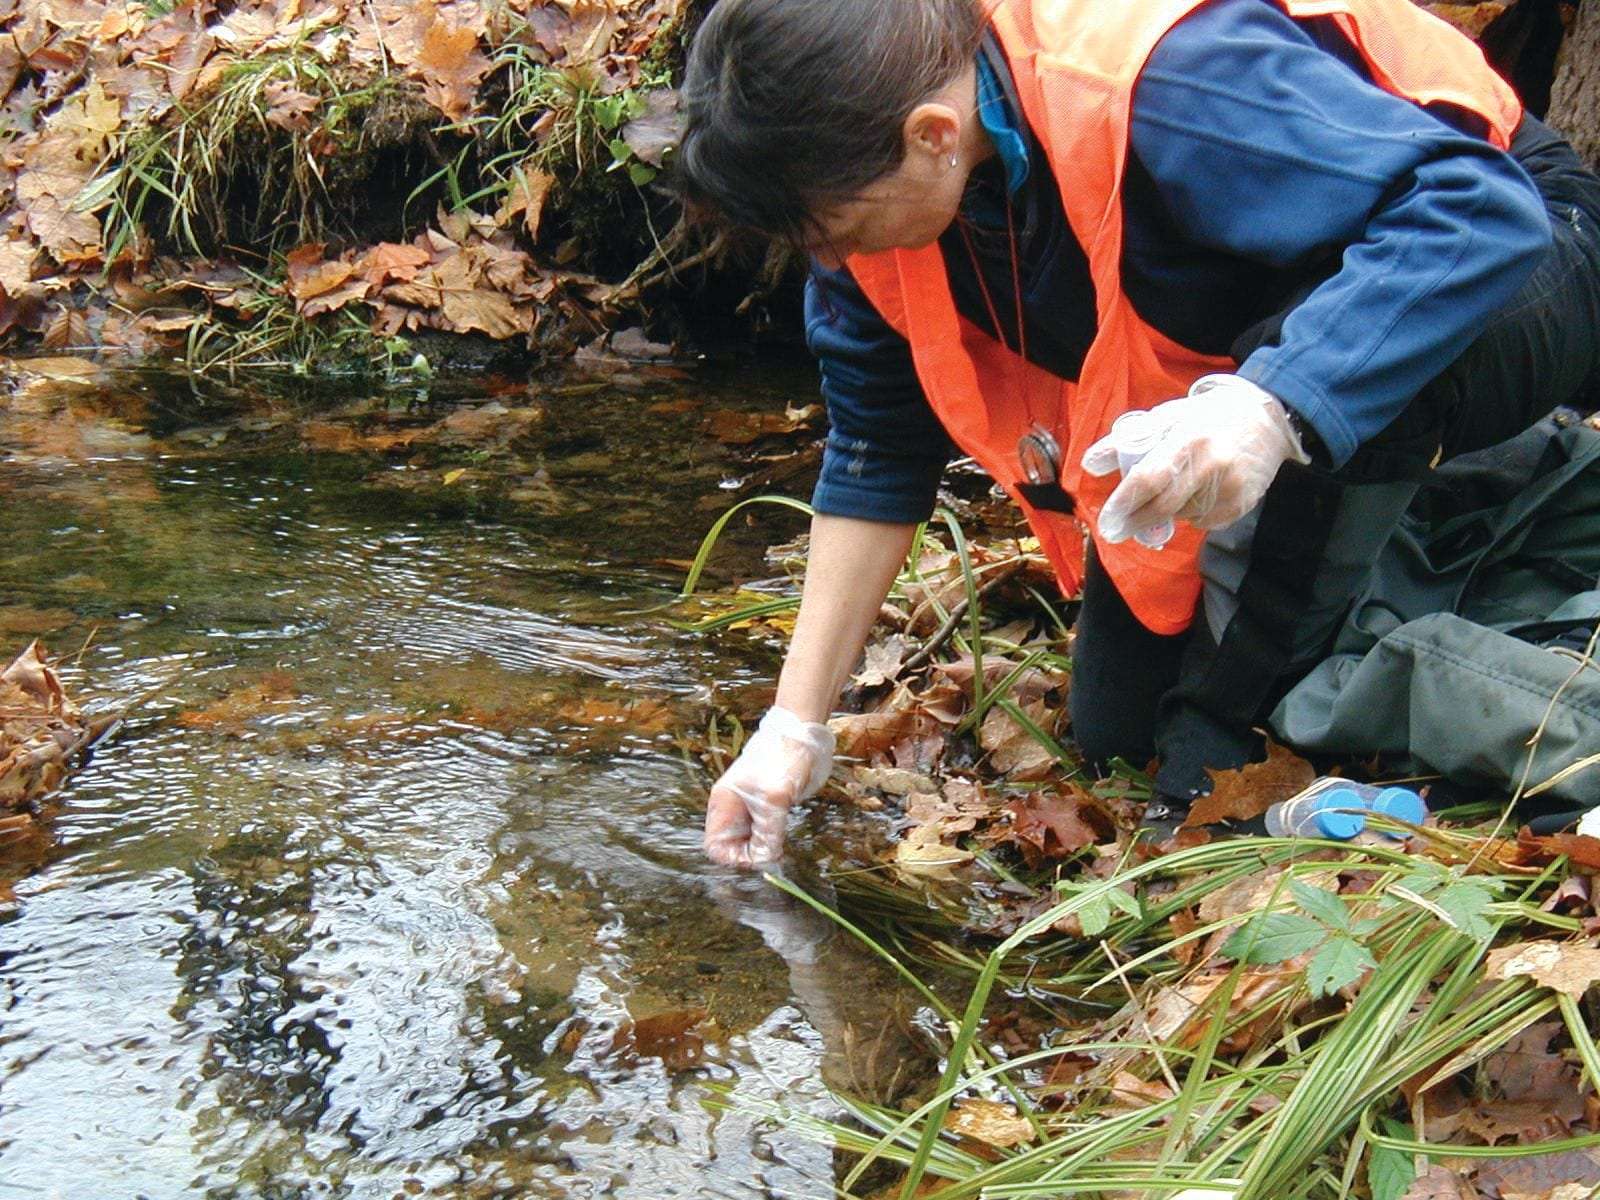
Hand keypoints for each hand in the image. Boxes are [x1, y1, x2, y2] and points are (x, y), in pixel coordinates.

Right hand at [704, 707, 834, 867]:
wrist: (802, 735)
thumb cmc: (781, 760)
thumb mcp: (773, 800)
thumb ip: (768, 832)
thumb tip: (764, 861)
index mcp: (723, 804)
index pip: (716, 845)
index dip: (733, 858)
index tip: (757, 860)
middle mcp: (733, 808)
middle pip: (732, 846)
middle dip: (749, 856)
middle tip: (772, 858)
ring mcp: (750, 807)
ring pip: (750, 841)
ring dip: (762, 849)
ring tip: (779, 852)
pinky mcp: (767, 806)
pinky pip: (764, 832)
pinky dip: (772, 841)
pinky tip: (782, 842)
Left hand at [1082, 375, 1308, 544]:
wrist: (1267, 419)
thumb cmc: (1206, 419)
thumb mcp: (1167, 418)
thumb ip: (1126, 441)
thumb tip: (1090, 464)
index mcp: (1189, 438)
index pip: (1150, 478)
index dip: (1125, 502)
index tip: (1107, 520)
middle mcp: (1212, 463)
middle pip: (1164, 506)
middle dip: (1135, 521)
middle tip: (1116, 530)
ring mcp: (1231, 486)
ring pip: (1182, 516)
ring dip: (1168, 512)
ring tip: (1176, 489)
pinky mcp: (1243, 503)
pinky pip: (1204, 522)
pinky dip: (1193, 515)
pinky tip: (1200, 493)